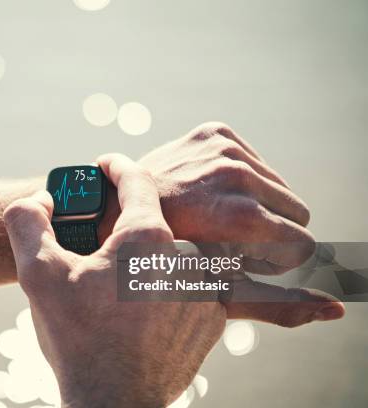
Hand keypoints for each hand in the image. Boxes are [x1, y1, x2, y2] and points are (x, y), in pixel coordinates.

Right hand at [5, 154, 224, 406]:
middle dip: (125, 224)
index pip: (136, 179)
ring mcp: (205, 290)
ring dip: (147, 257)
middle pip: (153, 221)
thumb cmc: (76, 338)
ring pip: (173, 254)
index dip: (116, 166)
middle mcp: (187, 257)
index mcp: (147, 237)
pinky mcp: (212, 319)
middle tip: (98, 240)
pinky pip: (189, 286)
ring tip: (117, 282)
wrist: (113, 402)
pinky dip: (167, 286)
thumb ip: (28, 220)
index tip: (104, 165)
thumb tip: (40, 197)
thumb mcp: (37, 273)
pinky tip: (141, 306)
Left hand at [136, 122, 344, 325]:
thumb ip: (277, 302)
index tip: (245, 263)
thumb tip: (336, 308)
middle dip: (272, 233)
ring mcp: (223, 147)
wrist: (109, 208)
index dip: (277, 260)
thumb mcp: (213, 288)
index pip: (303, 243)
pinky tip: (210, 195)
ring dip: (260, 206)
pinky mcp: (214, 132)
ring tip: (218, 220)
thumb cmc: (156, 258)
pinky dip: (243, 182)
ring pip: (280, 186)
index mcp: (240, 215)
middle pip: (298, 212)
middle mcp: (235, 173)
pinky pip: (258, 162)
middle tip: (231, 242)